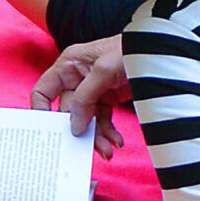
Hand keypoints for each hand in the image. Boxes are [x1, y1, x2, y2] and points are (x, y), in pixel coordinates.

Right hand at [32, 37, 132, 154]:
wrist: (159, 51)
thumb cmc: (129, 49)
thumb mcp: (104, 69)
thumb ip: (85, 97)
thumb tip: (74, 126)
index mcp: (68, 65)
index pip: (43, 91)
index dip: (41, 111)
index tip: (48, 133)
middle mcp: (76, 78)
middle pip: (68, 111)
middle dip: (79, 131)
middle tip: (89, 148)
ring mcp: (92, 90)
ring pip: (86, 120)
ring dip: (96, 137)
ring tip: (108, 150)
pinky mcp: (107, 98)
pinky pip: (102, 120)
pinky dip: (108, 133)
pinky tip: (117, 141)